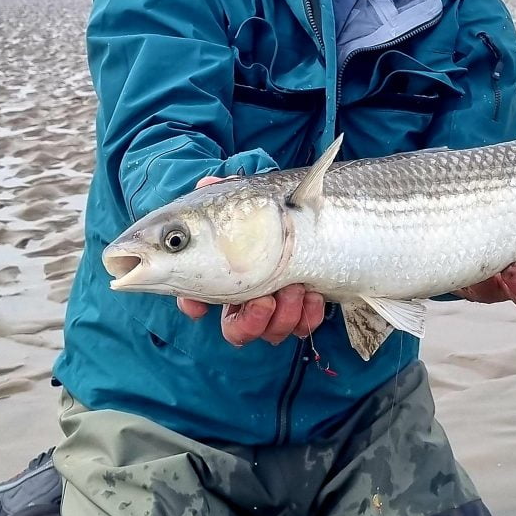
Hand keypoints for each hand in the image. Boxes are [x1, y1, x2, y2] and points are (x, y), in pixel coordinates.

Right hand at [176, 173, 325, 345]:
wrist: (322, 214)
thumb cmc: (277, 208)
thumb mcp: (252, 195)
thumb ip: (227, 190)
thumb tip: (207, 183)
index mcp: (226, 271)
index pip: (195, 295)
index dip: (193, 304)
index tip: (199, 306)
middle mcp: (248, 294)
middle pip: (235, 329)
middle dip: (250, 321)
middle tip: (265, 300)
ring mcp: (277, 306)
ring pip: (270, 332)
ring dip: (283, 315)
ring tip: (297, 289)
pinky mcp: (304, 309)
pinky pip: (302, 326)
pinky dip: (308, 315)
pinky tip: (313, 294)